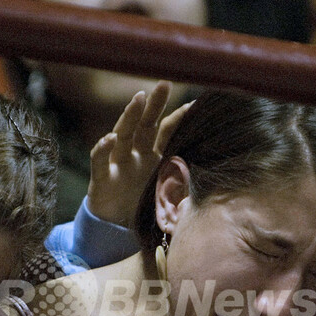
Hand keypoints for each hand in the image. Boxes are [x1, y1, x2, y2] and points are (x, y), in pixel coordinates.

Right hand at [88, 80, 191, 225]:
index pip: (166, 132)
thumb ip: (186, 182)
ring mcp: (118, 165)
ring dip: (129, 116)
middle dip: (154, 105)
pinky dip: (102, 149)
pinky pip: (100, 161)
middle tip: (164, 84)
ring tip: (138, 99)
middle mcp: (135, 155)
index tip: (194, 105)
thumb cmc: (144, 209)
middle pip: (145, 125)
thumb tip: (216, 172)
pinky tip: (109, 139)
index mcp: (153, 157)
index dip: (178, 118)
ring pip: (122, 135)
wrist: (116, 231)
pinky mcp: (101, 179)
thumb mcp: (170, 195)